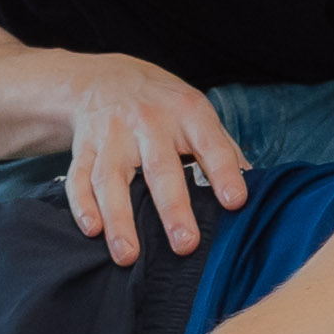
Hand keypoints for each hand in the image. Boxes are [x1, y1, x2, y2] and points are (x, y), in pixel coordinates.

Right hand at [59, 59, 249, 264]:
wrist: (105, 78)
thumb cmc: (163, 105)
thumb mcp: (197, 112)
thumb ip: (222, 149)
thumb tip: (254, 190)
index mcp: (186, 112)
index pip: (210, 145)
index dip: (224, 172)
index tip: (235, 202)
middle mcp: (148, 122)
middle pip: (159, 168)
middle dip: (172, 208)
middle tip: (185, 244)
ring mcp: (112, 135)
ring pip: (111, 179)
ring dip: (119, 219)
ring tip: (128, 256)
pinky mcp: (84, 148)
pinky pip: (78, 177)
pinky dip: (82, 204)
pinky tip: (92, 230)